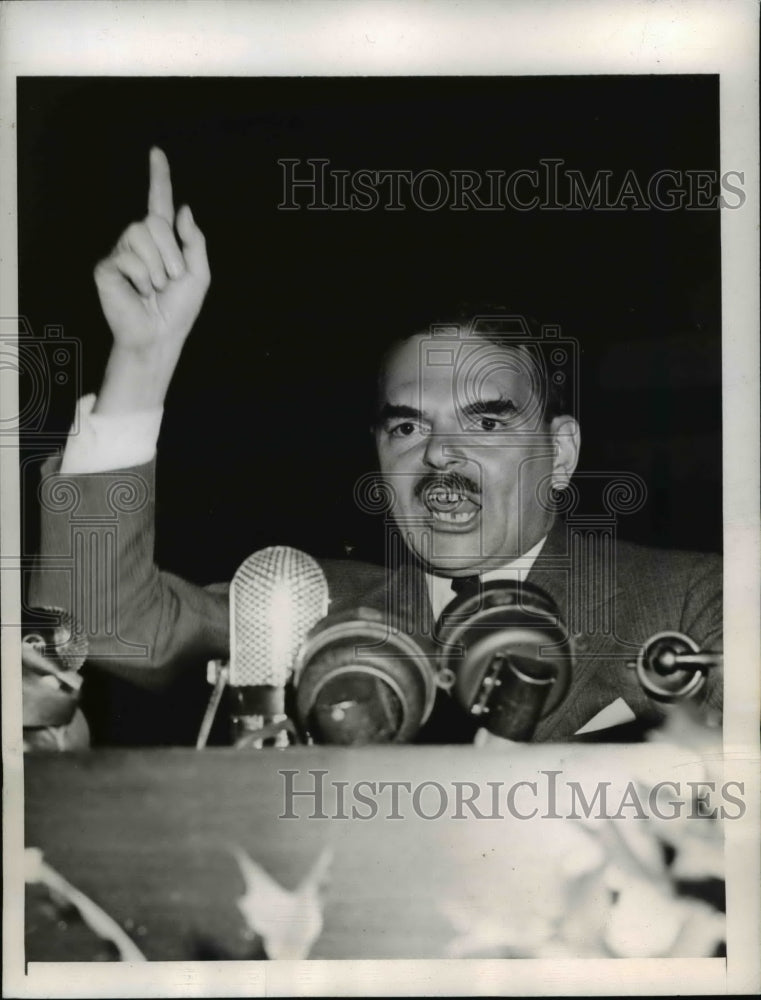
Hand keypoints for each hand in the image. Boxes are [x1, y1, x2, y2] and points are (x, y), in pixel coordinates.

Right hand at [92, 149, 209, 412]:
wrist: (160, 335)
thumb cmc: (179, 309)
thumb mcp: (199, 274)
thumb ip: (194, 241)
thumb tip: (182, 208)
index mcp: (163, 241)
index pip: (159, 202)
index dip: (159, 177)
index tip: (156, 152)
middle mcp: (139, 240)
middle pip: (154, 221)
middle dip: (172, 253)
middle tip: (171, 280)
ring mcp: (121, 251)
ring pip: (141, 236)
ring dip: (158, 267)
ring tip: (154, 288)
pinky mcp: (107, 266)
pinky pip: (128, 257)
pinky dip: (142, 278)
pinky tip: (139, 292)